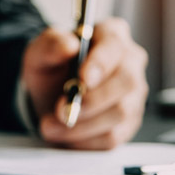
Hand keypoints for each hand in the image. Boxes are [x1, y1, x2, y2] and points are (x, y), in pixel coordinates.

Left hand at [21, 18, 147, 149]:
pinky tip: (64, 134)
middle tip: (61, 109)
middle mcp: (130, 62)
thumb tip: (69, 45)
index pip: (115, 46)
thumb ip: (52, 44)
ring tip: (51, 124)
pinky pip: (113, 136)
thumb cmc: (51, 65)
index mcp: (112, 35)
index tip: (82, 79)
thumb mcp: (41, 51)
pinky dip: (84, 139)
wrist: (49, 92)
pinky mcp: (129, 122)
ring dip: (82, 124)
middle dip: (91, 100)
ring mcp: (134, 94)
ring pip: (119, 113)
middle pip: (126, 82)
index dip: (100, 63)